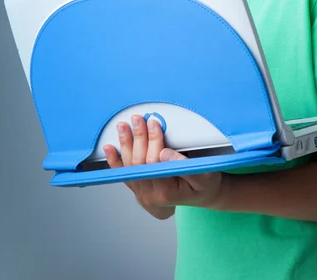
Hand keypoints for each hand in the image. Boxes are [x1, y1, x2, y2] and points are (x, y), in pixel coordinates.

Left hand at [103, 115, 224, 219]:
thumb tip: (164, 153)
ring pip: (130, 167)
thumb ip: (184, 165)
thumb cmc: (206, 184)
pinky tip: (109, 149)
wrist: (204, 196)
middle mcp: (151, 196)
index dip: (153, 140)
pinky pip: (124, 174)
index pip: (155, 162)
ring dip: (125, 144)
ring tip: (123, 126)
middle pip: (140, 163)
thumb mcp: (205, 174)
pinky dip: (115, 161)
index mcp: (167, 192)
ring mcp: (143, 194)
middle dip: (138, 137)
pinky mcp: (139, 189)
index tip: (154, 123)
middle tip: (138, 119)